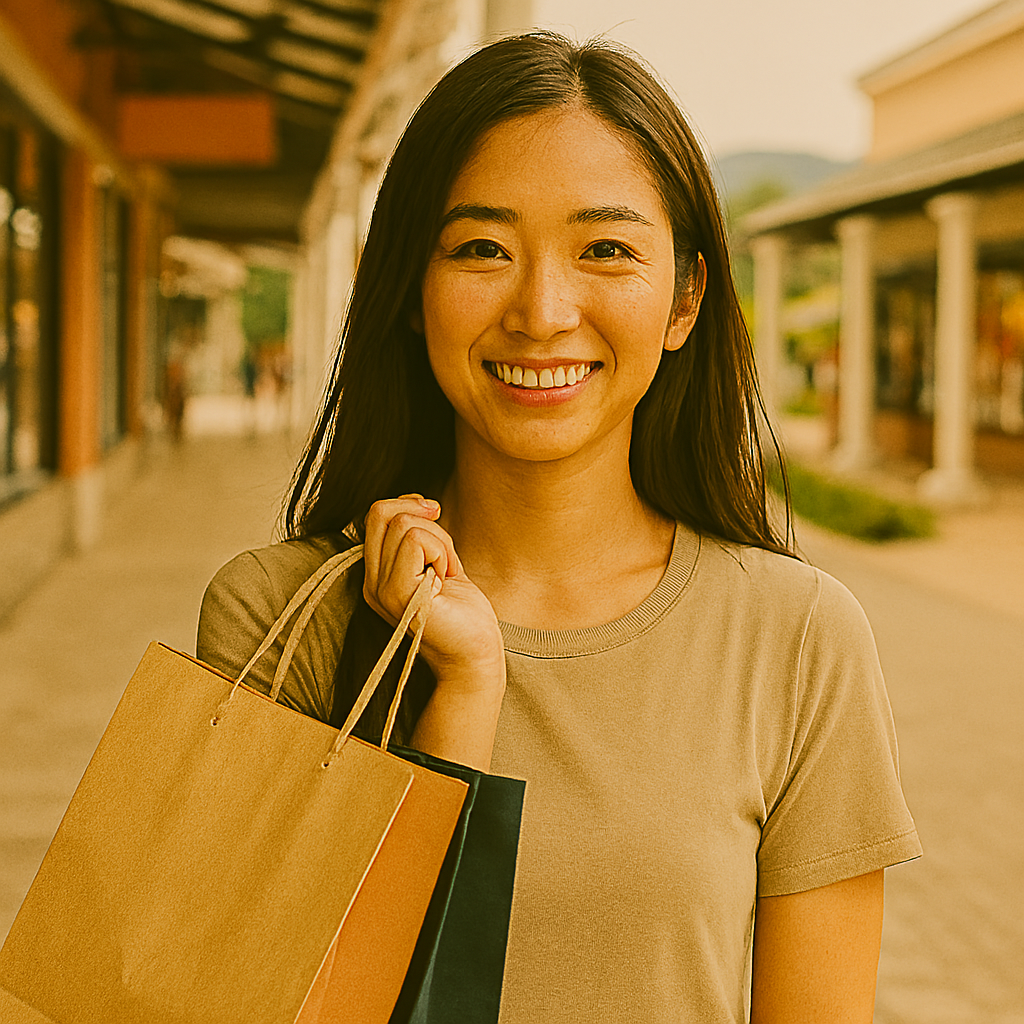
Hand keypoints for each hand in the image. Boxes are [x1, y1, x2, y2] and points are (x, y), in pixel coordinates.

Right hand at [362, 495, 504, 691]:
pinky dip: (441, 551)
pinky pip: (416, 541)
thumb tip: (420, 503)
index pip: (376, 515)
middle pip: (382, 512)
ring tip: (447, 573)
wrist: (475, 654)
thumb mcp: (439, 562)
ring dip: (439, 541)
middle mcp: (371, 582)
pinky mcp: (399, 594)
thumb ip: (422, 536)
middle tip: (445, 553)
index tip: (435, 519)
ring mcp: (381, 589)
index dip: (408, 506)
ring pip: (403, 524)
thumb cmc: (462, 611)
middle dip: (424, 520)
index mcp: (377, 574)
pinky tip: (448, 578)